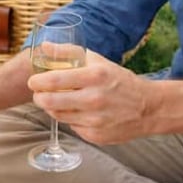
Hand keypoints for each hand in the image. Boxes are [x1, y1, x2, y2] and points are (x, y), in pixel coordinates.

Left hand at [28, 51, 154, 143]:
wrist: (149, 107)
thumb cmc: (119, 81)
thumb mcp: (98, 62)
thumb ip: (69, 53)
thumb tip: (44, 46)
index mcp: (95, 77)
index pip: (53, 81)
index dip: (37, 82)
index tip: (33, 81)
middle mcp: (94, 99)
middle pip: (49, 102)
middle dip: (39, 97)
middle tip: (39, 93)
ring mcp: (94, 120)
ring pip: (57, 115)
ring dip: (52, 108)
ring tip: (57, 100)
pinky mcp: (95, 135)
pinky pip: (71, 126)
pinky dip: (69, 119)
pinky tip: (77, 112)